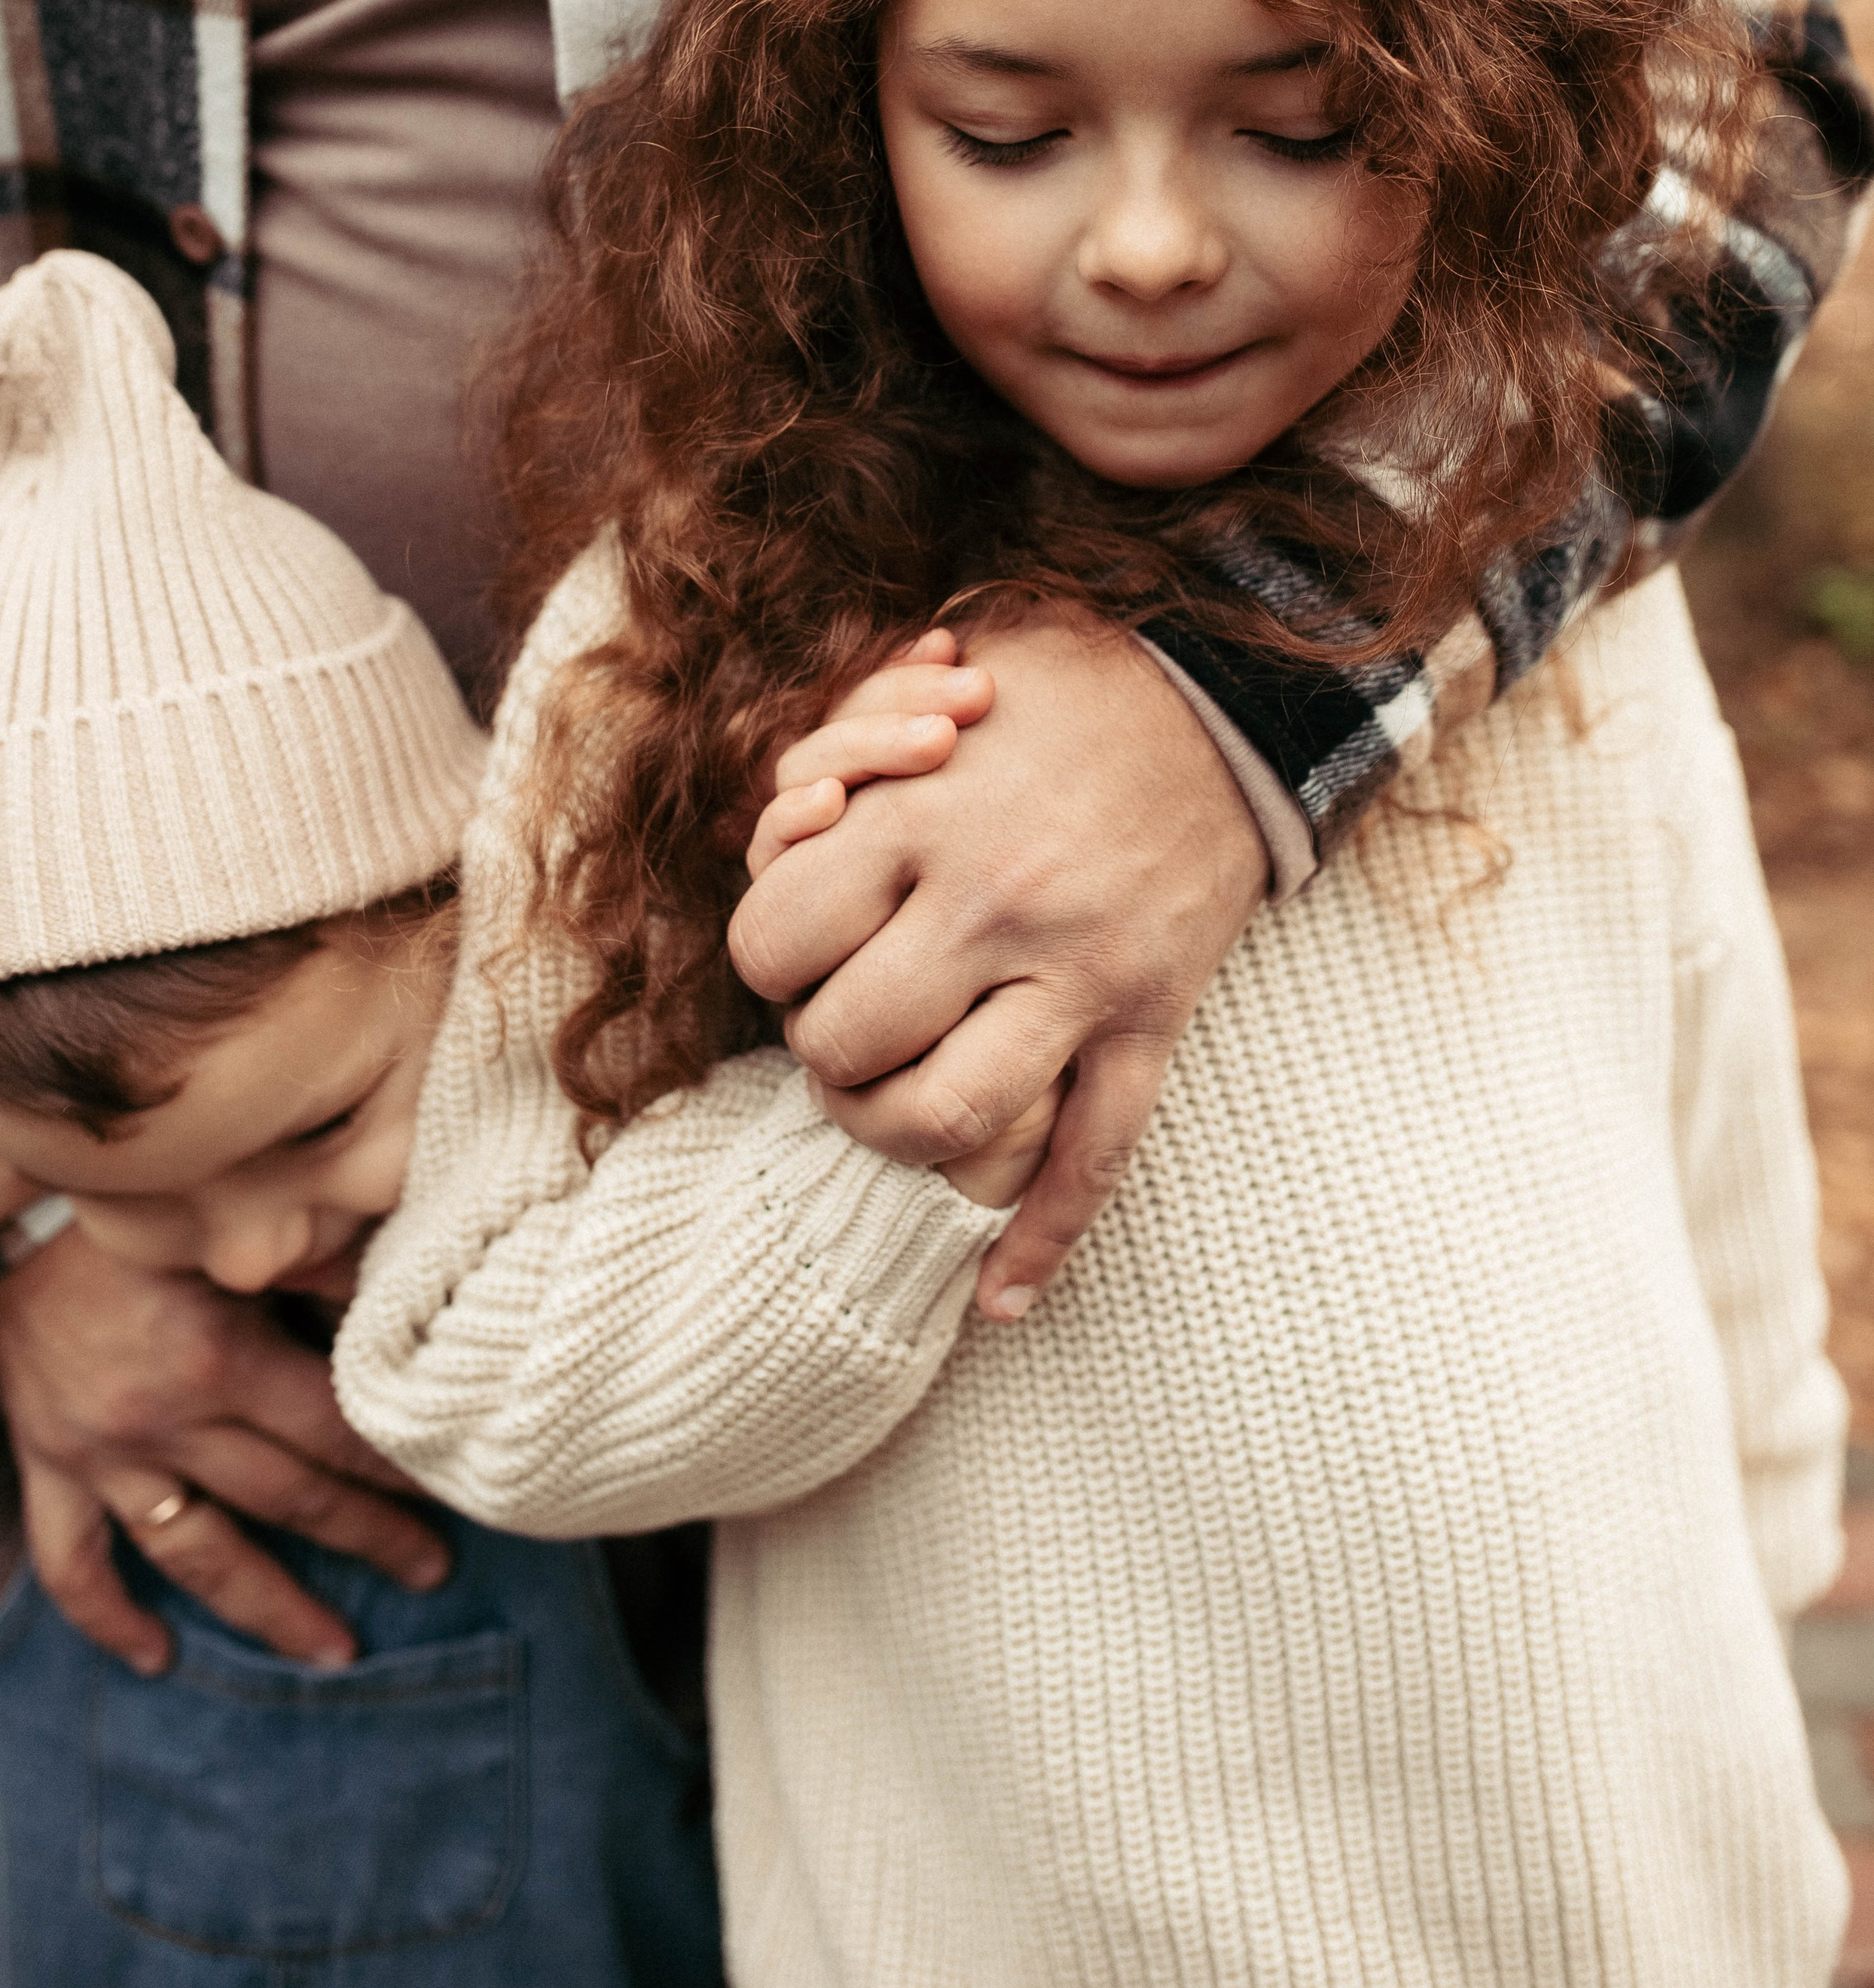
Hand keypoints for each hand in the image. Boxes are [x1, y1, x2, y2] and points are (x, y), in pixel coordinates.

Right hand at [0, 1225, 449, 1674]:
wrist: (0, 1230)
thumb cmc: (135, 1223)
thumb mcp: (229, 1234)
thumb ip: (313, 1267)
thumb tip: (403, 1299)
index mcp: (221, 1357)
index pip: (333, 1431)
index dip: (398, 1466)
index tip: (455, 1490)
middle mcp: (165, 1421)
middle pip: (287, 1500)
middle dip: (370, 1540)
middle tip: (434, 1573)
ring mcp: (104, 1456)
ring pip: (198, 1556)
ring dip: (271, 1609)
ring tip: (336, 1652)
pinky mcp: (50, 1470)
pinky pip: (75, 1566)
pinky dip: (112, 1619)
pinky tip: (158, 1657)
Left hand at [730, 616, 1266, 1317]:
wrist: (1223, 696)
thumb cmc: (1048, 687)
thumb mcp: (918, 690)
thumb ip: (830, 763)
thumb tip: (780, 834)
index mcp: (920, 820)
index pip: (771, 942)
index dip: (765, 955)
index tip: (796, 942)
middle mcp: (993, 905)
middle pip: (843, 1044)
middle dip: (820, 1048)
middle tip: (839, 1020)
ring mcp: (1080, 973)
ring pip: (952, 1122)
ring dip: (891, 1138)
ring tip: (883, 1106)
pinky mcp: (1150, 1019)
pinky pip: (1096, 1158)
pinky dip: (1041, 1243)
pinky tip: (997, 1300)